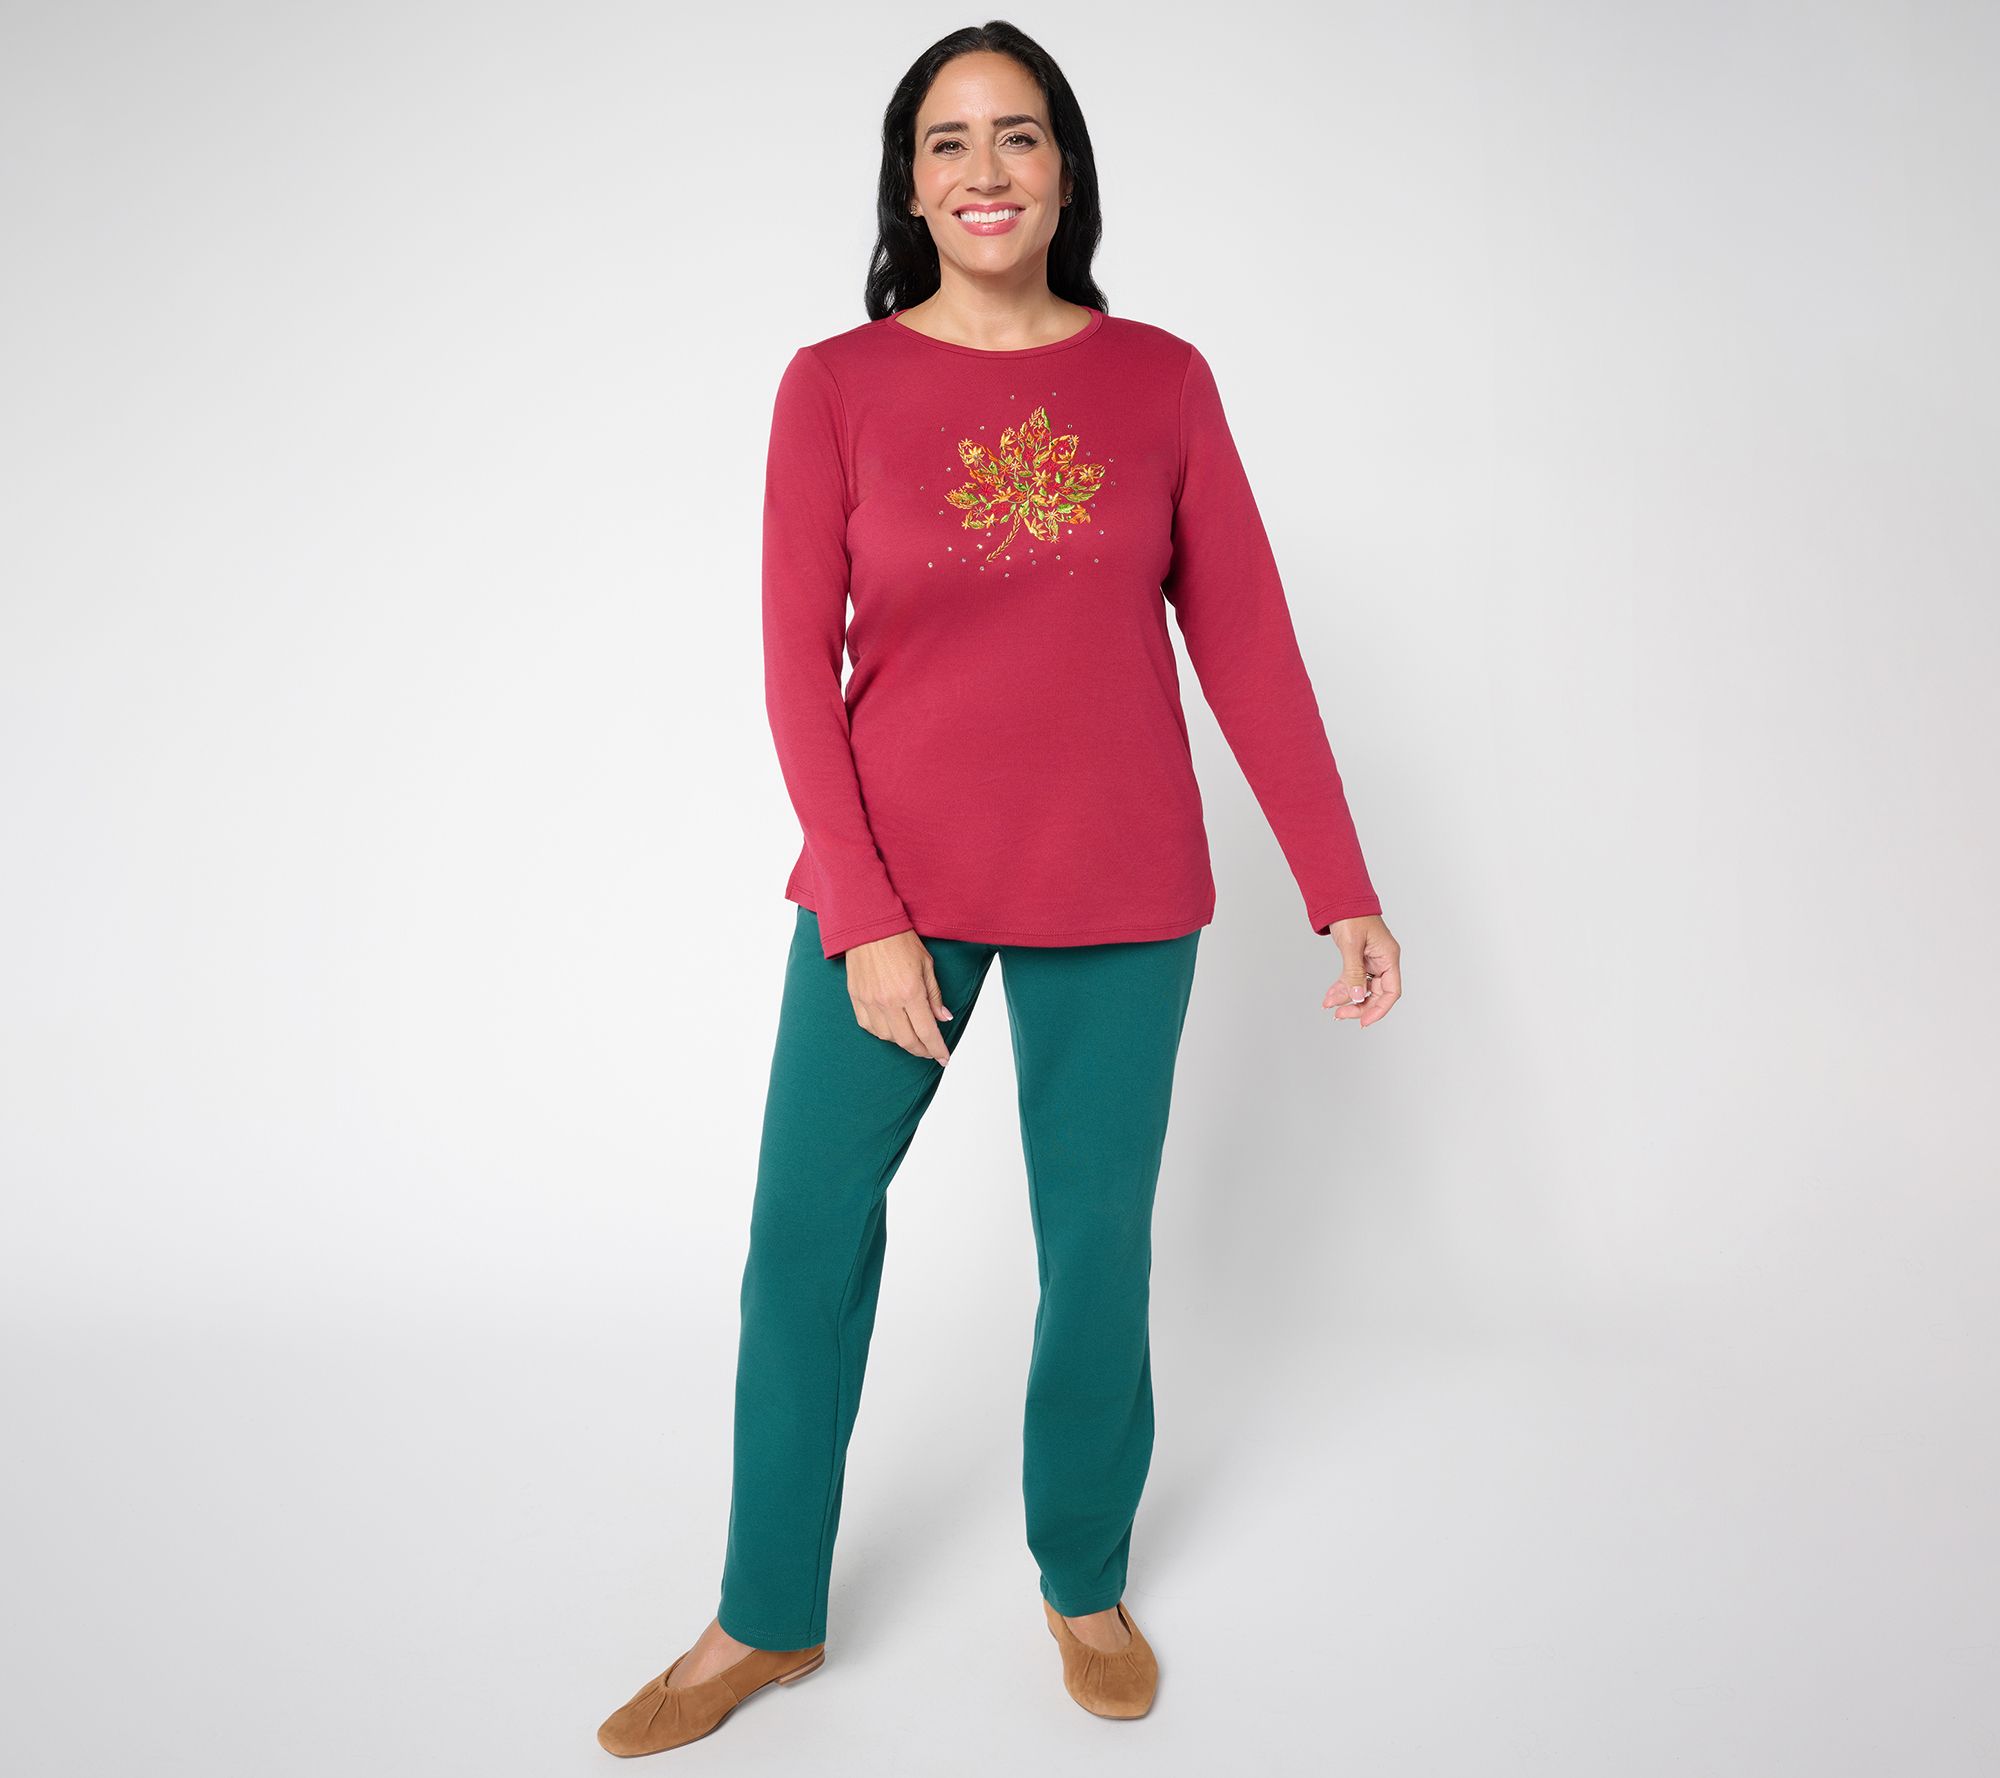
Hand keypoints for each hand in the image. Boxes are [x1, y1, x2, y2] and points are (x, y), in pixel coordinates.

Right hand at [845, 929, 954, 1063]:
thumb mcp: (926, 965)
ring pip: (887, 1037)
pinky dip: (882, 1032)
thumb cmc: (899, 940)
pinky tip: (891, 1028)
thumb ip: (934, 995)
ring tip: (912, 1037)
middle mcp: (889, 1001)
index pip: (927, 1031)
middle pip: (907, 1040)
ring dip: (902, 1041)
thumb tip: (943, 1017)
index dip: (937, 1048)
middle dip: (922, 1050)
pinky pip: (869, 1026)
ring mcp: (870, 1001)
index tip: (944, 1058)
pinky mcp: (856, 998)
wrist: (869, 926)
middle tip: (930, 1052)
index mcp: (911, 992)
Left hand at [1323, 914, 1399, 1026]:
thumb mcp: (1352, 945)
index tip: (1364, 1021)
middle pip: (1376, 993)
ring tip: (1330, 1004)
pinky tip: (1331, 995)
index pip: (1391, 991)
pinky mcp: (1360, 958)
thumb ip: (1354, 973)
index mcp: (1388, 957)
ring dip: (1347, 998)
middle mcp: (1383, 961)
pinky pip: (1354, 978)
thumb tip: (1357, 997)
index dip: (1379, 1009)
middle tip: (1340, 1014)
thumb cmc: (1351, 915)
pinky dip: (1343, 987)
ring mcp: (1371, 960)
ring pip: (1363, 988)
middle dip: (1358, 1006)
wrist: (1341, 898)